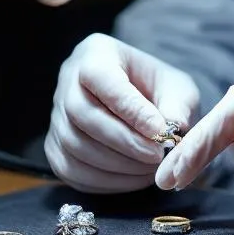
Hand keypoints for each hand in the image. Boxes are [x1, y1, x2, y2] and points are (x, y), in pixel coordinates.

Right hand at [45, 34, 200, 192]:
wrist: (143, 109)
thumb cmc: (159, 92)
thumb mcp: (178, 89)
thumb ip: (178, 106)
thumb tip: (172, 130)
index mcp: (95, 53)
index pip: (101, 77)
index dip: (129, 108)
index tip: (160, 131)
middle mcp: (67, 80)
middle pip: (81, 113)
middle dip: (122, 141)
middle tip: (156, 156)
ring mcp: (56, 115)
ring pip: (73, 145)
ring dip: (115, 165)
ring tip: (150, 169)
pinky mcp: (55, 146)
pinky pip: (70, 169)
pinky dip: (103, 181)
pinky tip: (132, 179)